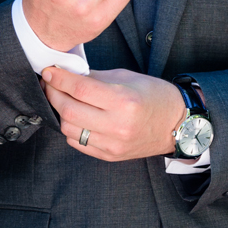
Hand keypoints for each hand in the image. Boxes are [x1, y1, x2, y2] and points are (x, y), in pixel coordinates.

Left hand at [42, 66, 185, 161]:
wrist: (179, 125)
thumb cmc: (155, 96)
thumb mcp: (126, 78)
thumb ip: (94, 78)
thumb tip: (66, 73)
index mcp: (123, 101)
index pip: (79, 89)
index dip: (58, 79)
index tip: (49, 72)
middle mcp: (117, 126)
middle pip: (69, 111)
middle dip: (52, 94)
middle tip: (49, 84)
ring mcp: (113, 144)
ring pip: (69, 129)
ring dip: (59, 112)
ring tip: (60, 100)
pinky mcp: (110, 156)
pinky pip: (78, 143)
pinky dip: (70, 129)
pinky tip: (73, 117)